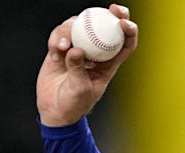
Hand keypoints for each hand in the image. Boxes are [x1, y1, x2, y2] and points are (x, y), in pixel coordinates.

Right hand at [36, 4, 137, 126]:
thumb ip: (78, 70)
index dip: (129, 30)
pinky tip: (55, 50)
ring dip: (71, 30)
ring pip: (79, 27)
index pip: (125, 44)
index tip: (124, 22)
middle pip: (105, 28)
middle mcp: (95, 53)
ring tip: (62, 47)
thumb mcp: (80, 90)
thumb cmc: (74, 105)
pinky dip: (57, 38)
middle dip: (111, 14)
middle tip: (110, 9)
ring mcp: (77, 49)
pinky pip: (59, 35)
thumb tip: (77, 50)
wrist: (55, 110)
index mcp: (108, 64)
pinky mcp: (60, 49)